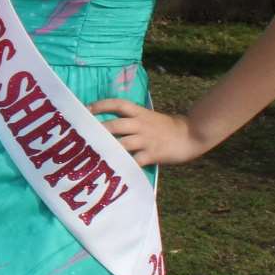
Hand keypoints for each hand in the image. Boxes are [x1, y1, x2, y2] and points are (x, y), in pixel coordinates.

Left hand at [87, 99, 207, 166]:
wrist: (191, 134)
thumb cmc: (166, 127)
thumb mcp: (148, 117)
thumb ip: (131, 119)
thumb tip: (107, 125)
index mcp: (140, 113)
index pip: (118, 104)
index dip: (101, 105)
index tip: (86, 109)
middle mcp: (141, 124)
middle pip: (116, 124)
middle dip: (99, 130)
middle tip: (83, 136)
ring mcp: (146, 140)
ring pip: (123, 143)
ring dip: (108, 149)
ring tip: (92, 155)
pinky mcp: (152, 154)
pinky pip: (135, 160)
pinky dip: (125, 165)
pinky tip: (114, 170)